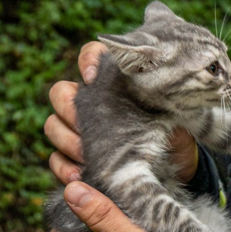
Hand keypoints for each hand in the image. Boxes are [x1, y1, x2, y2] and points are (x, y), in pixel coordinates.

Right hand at [45, 41, 197, 184]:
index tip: (91, 77)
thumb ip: (165, 106)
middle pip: (61, 92)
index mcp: (115, 84)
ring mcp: (78, 130)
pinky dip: (64, 167)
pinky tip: (80, 175)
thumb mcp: (177, 118)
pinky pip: (55, 159)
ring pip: (53, 125)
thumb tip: (161, 94)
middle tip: (85, 124)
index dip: (87, 60)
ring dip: (66, 140)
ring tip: (86, 155)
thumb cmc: (176, 136)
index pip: (92, 56)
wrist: (176, 171)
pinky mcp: (74, 158)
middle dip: (68, 108)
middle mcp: (92, 103)